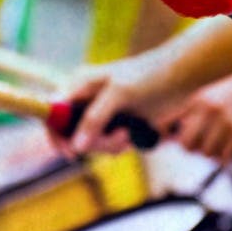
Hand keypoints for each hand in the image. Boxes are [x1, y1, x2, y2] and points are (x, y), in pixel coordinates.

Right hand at [55, 55, 175, 155]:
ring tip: (128, 134)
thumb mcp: (119, 95)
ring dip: (109, 145)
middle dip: (93, 142)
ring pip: (89, 143)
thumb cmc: (148, 78)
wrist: (179, 78)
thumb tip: (76, 146)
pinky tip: (131, 135)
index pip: (52, 113)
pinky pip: (105, 145)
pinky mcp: (114, 125)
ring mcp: (99, 114)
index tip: (71, 152)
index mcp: (78, 84)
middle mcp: (84, 99)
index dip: (56, 135)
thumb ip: (95, 119)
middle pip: (70, 134)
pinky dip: (117, 146)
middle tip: (118, 138)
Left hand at [167, 68, 231, 162]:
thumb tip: (167, 135)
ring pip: (206, 153)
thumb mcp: (208, 94)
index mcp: (197, 100)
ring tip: (221, 143)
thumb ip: (188, 112)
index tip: (167, 138)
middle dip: (192, 148)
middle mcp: (208, 110)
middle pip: (186, 145)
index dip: (164, 135)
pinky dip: (226, 158)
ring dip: (212, 153)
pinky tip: (230, 148)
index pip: (166, 123)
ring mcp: (224, 121)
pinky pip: (224, 157)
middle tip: (200, 145)